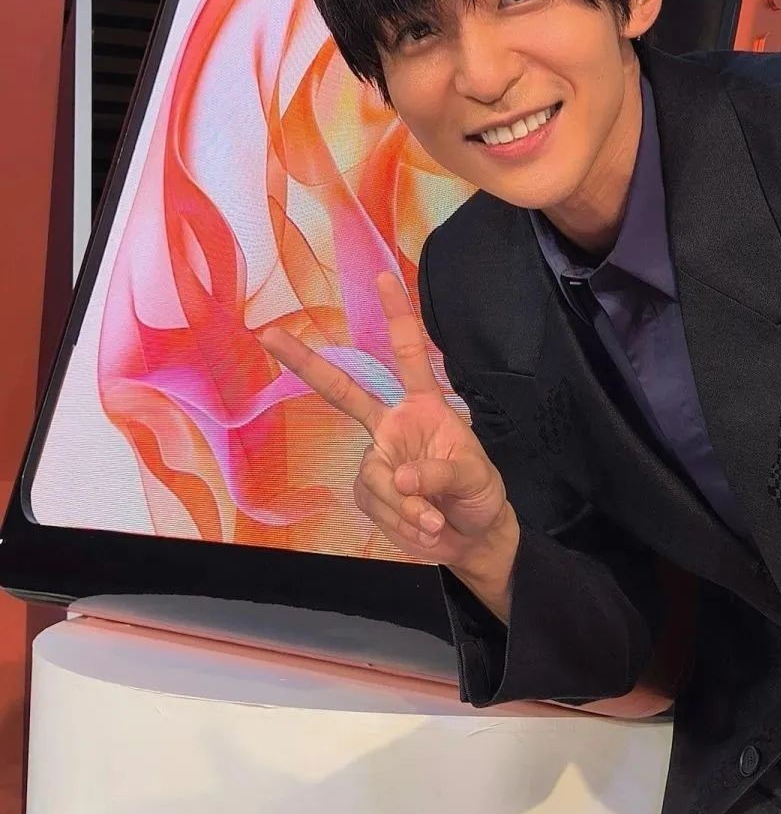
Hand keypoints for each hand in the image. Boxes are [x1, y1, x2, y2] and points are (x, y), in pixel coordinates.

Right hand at [256, 271, 518, 605]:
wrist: (470, 536)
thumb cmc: (477, 494)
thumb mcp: (475, 478)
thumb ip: (441, 473)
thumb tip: (401, 478)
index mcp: (425, 406)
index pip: (410, 354)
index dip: (398, 315)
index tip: (384, 276)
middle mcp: (394, 426)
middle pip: (344, 393)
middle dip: (306, 363)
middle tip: (270, 334)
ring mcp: (378, 459)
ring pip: (375, 476)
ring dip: (406, 505)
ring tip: (435, 519)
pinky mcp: (369, 492)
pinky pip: (374, 503)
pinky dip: (400, 520)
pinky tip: (422, 526)